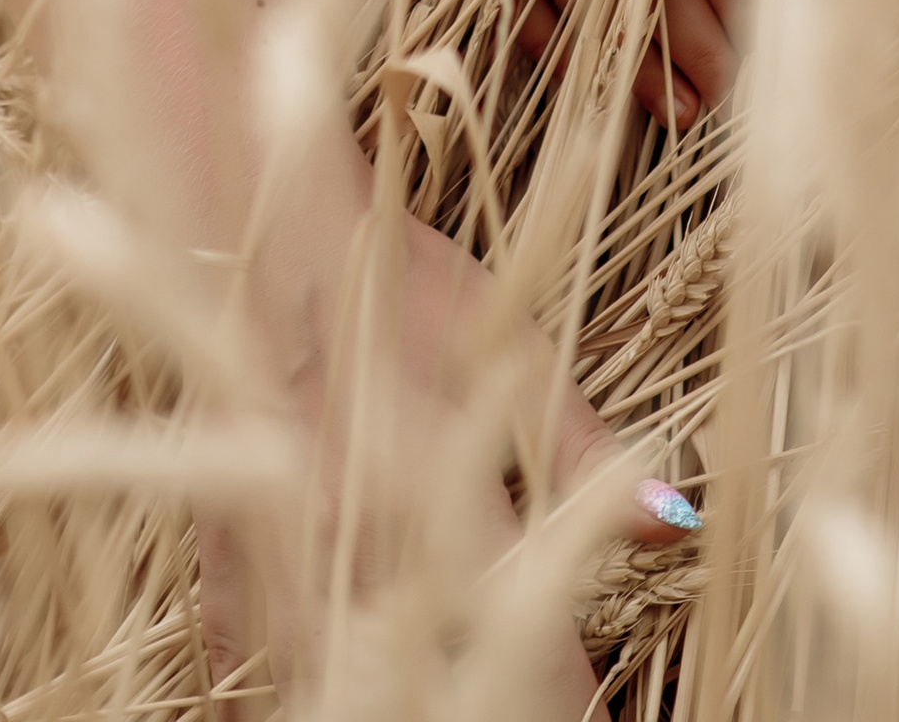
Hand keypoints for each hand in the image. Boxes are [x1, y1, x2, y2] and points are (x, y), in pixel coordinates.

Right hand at [216, 159, 678, 704]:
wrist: (260, 227)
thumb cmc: (395, 278)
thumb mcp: (506, 344)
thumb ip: (583, 450)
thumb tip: (675, 522)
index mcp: (430, 486)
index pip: (516, 631)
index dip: (566, 693)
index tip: (600, 720)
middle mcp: (352, 535)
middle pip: (429, 682)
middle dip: (487, 711)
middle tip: (546, 721)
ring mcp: (279, 556)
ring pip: (338, 686)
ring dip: (398, 707)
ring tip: (442, 713)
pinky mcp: (224, 561)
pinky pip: (255, 667)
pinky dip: (298, 689)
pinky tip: (338, 696)